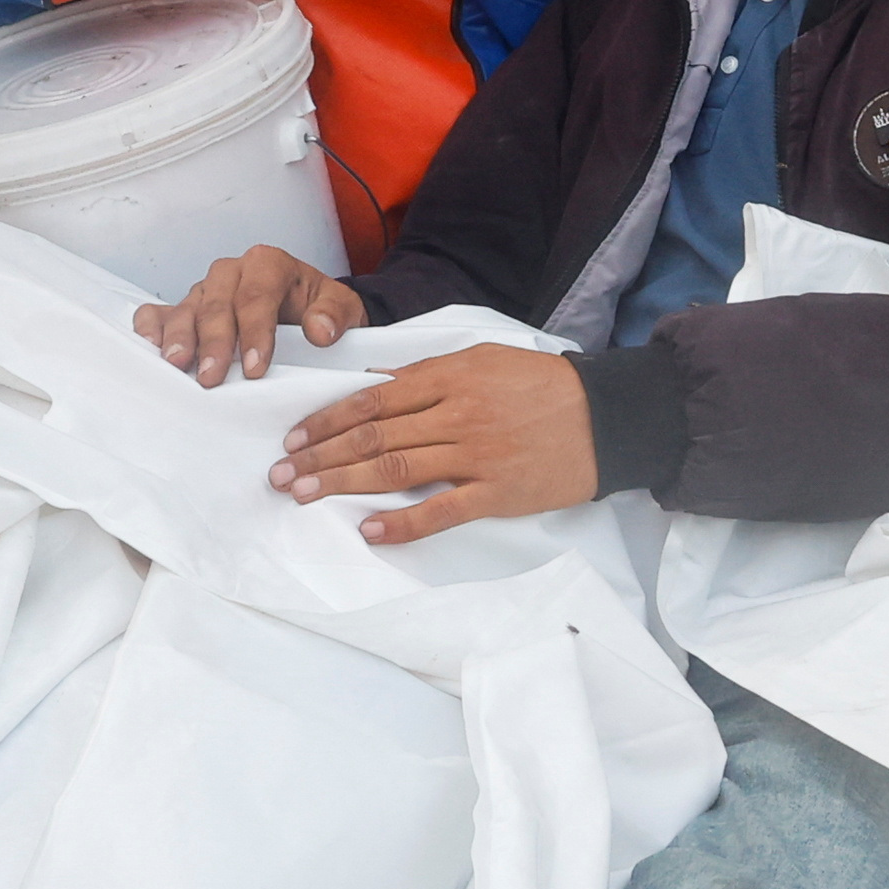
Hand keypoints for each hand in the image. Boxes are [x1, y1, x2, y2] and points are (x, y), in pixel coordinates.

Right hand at [138, 244, 361, 379]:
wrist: (310, 313)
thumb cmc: (320, 310)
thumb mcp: (344, 308)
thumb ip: (335, 315)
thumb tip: (320, 331)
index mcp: (268, 265)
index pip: (256, 296)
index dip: (254, 332)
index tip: (256, 368)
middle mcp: (231, 273)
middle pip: (216, 304)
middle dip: (214, 342)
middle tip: (213, 377)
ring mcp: (204, 291)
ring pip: (186, 308)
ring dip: (180, 338)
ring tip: (178, 366)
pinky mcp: (185, 310)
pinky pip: (159, 312)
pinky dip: (152, 328)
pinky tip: (150, 349)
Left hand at [275, 344, 596, 543]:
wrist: (607, 417)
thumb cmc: (543, 385)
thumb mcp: (484, 359)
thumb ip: (431, 373)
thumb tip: (379, 386)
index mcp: (450, 378)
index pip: (373, 400)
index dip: (328, 419)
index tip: (295, 436)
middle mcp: (456, 415)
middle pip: (373, 437)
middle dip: (320, 455)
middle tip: (282, 473)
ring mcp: (475, 456)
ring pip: (395, 470)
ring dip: (343, 483)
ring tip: (304, 495)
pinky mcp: (497, 493)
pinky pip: (441, 511)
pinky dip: (402, 522)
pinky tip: (369, 530)